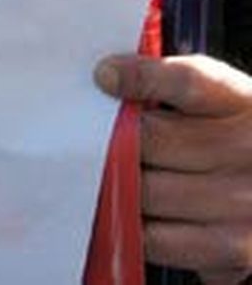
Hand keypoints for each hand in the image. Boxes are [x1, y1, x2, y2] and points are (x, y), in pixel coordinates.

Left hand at [96, 52, 251, 280]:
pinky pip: (157, 239)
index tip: (105, 76)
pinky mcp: (234, 250)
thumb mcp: (227, 105)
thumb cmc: (243, 144)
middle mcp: (247, 152)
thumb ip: (175, 88)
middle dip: (115, 139)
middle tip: (91, 139)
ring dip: (118, 184)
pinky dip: (133, 225)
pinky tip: (132, 213)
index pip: (189, 82)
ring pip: (146, 190)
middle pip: (153, 139)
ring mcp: (243, 204)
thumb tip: (108, 77)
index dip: (141, 76)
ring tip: (109, 176)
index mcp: (243, 104)